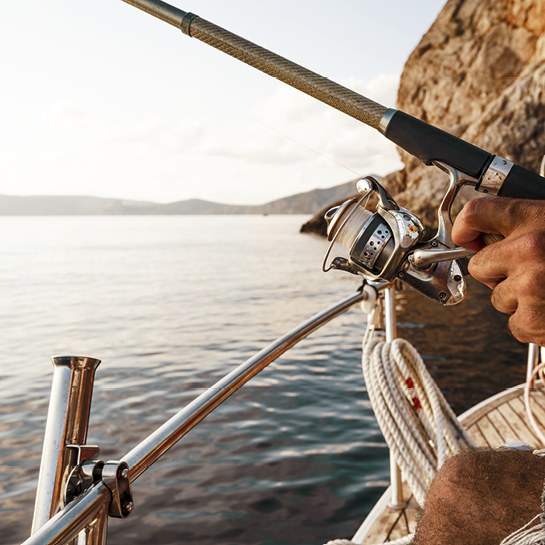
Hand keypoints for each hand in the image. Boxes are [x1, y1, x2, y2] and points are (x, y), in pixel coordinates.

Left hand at [452, 196, 544, 345]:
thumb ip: (528, 228)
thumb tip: (485, 239)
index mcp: (536, 217)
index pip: (476, 212)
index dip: (465, 227)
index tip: (467, 237)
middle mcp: (529, 247)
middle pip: (479, 264)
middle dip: (499, 273)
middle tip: (534, 274)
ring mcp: (530, 285)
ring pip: (498, 298)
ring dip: (520, 300)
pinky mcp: (533, 319)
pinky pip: (514, 325)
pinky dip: (533, 325)